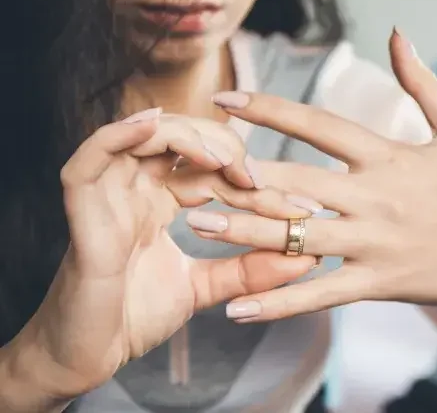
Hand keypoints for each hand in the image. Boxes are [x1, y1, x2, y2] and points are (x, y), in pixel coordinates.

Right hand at [8, 110, 315, 402]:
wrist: (87, 357)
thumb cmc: (135, 317)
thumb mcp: (206, 287)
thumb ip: (250, 270)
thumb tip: (306, 256)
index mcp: (159, 199)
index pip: (212, 169)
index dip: (256, 180)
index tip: (302, 209)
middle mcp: (133, 188)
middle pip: (181, 140)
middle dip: (228, 150)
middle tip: (261, 182)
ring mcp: (107, 195)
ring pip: (142, 135)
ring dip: (187, 136)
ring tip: (223, 159)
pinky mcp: (83, 211)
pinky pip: (91, 157)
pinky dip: (119, 135)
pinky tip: (153, 125)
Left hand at [201, 30, 436, 321]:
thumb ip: (423, 81)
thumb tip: (396, 31)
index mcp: (390, 156)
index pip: (319, 125)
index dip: (269, 109)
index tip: (223, 99)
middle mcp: (376, 198)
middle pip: (295, 183)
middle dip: (239, 174)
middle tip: (188, 167)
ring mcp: (376, 244)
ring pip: (298, 238)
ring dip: (245, 231)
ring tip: (197, 226)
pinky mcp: (380, 284)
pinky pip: (320, 295)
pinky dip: (279, 302)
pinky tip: (238, 309)